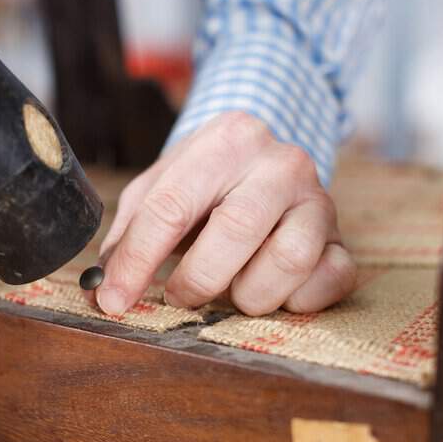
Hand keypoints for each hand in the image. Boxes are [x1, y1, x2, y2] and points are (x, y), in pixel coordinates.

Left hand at [93, 111, 355, 315]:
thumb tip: (98, 290)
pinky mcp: (344, 238)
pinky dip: (297, 301)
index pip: (171, 206)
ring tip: (232, 290)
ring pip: (287, 261)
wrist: (267, 163)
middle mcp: (281, 163)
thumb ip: (127, 237)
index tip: (114, 300)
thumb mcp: (158, 190)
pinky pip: (330, 280)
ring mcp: (319, 200)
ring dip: (249, 294)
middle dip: (198, 280)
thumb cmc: (204, 185)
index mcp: (226, 140)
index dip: (137, 262)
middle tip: (180, 295)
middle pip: (235, 232)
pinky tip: (275, 292)